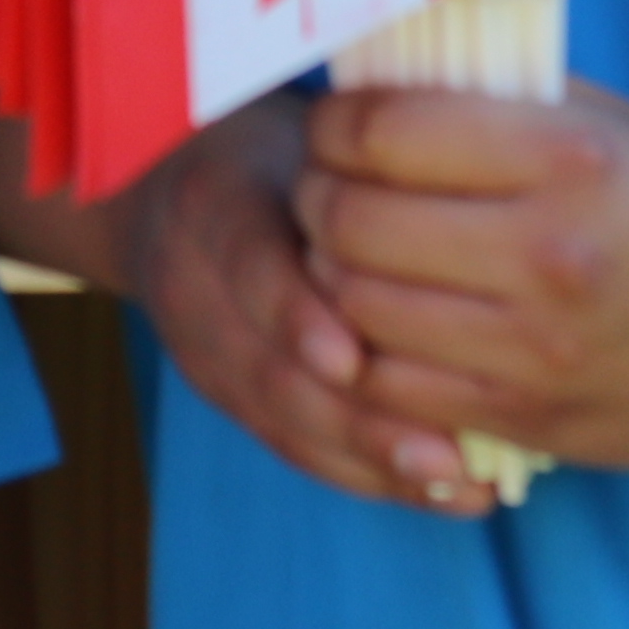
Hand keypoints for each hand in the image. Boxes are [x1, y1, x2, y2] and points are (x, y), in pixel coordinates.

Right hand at [106, 91, 485, 516]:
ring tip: (456, 481)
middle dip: (359, 421)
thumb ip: (363, 173)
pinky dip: (368, 474)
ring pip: (284, 420)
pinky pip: (294, 446)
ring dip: (373, 459)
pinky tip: (441, 490)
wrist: (160, 184)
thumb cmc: (275, 153)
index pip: (247, 265)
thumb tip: (468, 205)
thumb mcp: (304, 138)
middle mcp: (195, 286)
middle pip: (270, 369)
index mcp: (214, 203)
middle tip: (446, 454)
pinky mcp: (225, 393)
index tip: (350, 359)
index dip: (295, 317)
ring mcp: (203, 350)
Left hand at [298, 83, 628, 478]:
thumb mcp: (610, 124)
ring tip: (352, 253)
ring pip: (354, 310)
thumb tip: (376, 70)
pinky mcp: (532, 419)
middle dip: (317, 198)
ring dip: (331, 277)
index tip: (338, 125)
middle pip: (348, 223)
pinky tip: (386, 324)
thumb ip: (495, 97)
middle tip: (329, 187)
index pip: (379, 133)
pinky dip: (367, 355)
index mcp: (566, 159)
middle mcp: (546, 255)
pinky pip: (393, 392)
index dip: (333, 124)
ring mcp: (537, 350)